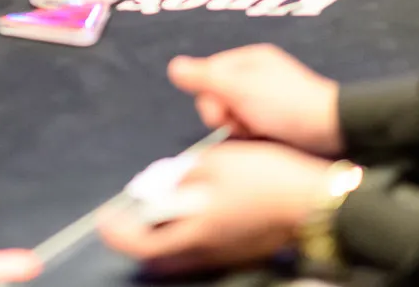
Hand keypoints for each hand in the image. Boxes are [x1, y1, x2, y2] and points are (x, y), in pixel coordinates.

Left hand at [99, 141, 333, 275]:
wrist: (313, 198)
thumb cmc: (261, 176)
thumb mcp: (215, 162)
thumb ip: (184, 176)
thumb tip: (165, 184)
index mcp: (196, 230)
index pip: (143, 244)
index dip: (118, 234)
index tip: (105, 219)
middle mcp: (207, 250)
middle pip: (160, 257)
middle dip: (139, 239)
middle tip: (130, 217)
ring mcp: (227, 254)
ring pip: (182, 255)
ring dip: (163, 238)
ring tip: (159, 210)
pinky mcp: (243, 251)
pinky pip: (202, 250)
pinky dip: (187, 235)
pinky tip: (193, 210)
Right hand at [169, 45, 342, 156]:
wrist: (331, 128)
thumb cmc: (284, 104)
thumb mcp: (240, 88)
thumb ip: (204, 78)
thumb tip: (173, 66)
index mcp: (249, 59)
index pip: (208, 74)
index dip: (208, 95)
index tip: (223, 110)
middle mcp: (256, 74)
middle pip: (218, 94)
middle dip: (224, 113)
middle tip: (239, 124)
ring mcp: (267, 96)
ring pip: (233, 113)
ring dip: (237, 126)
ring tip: (253, 132)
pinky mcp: (277, 117)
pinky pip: (250, 124)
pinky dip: (251, 132)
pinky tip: (261, 137)